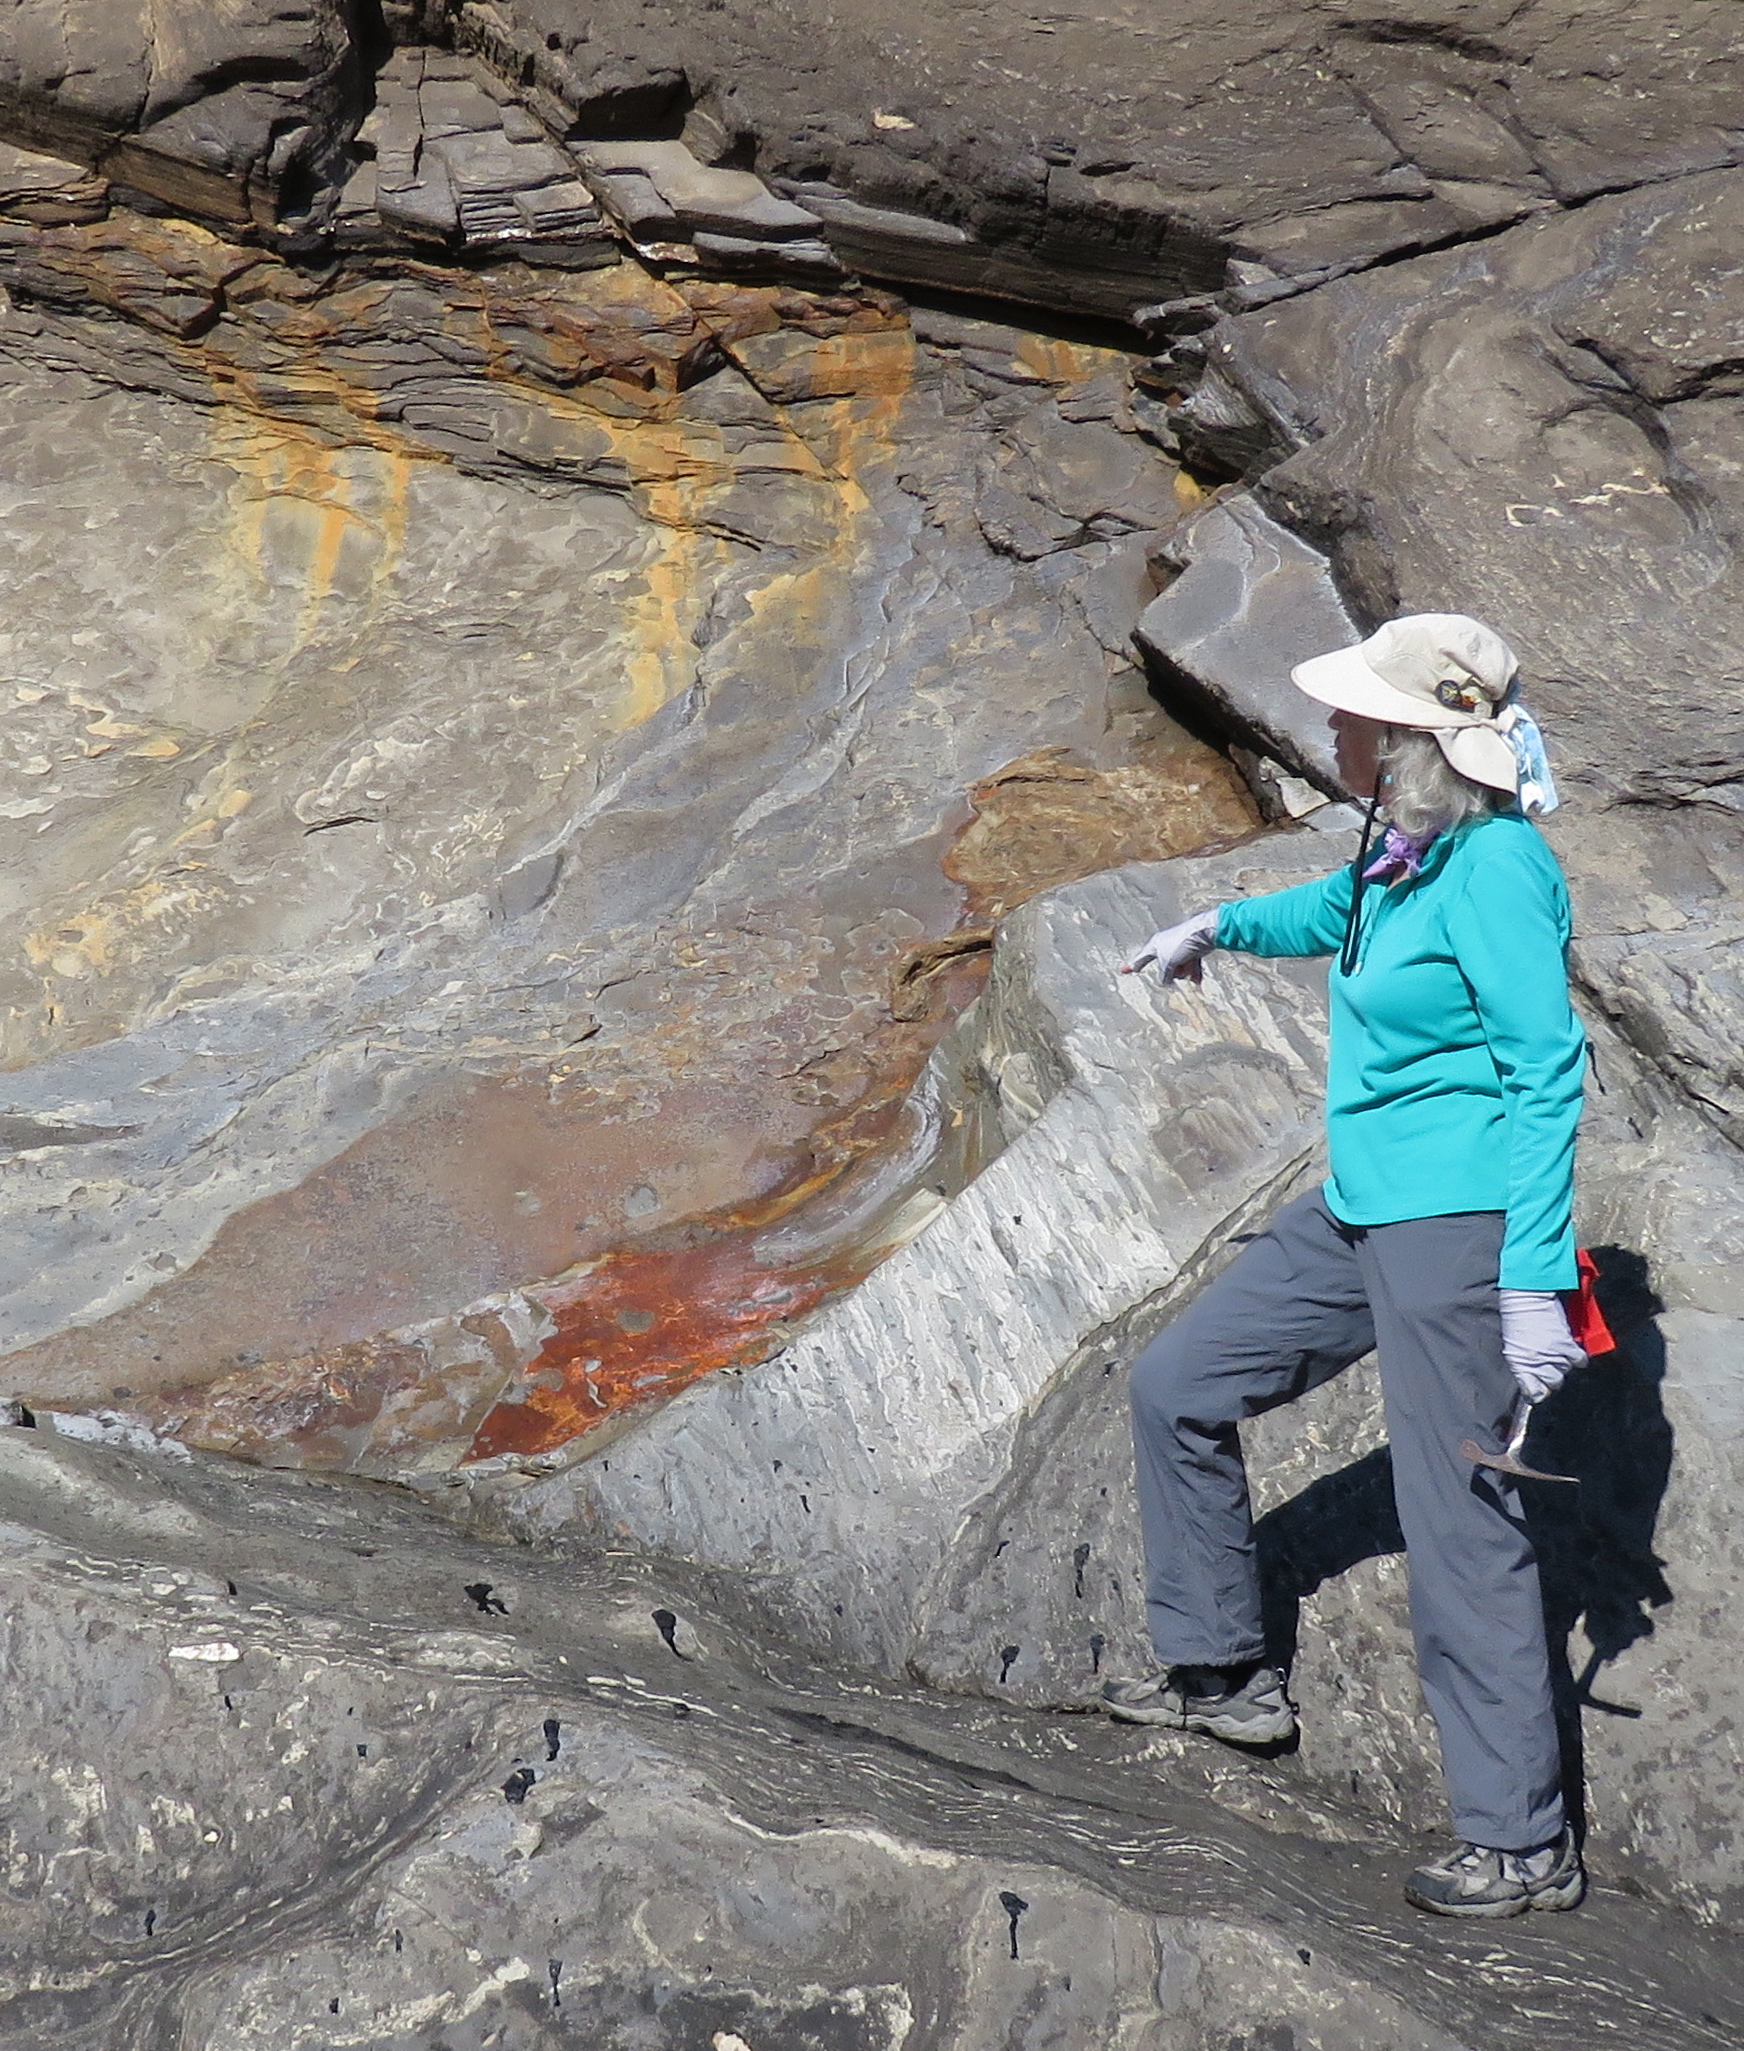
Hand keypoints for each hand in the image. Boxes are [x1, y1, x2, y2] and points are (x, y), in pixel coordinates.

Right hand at [1121, 908, 1219, 982]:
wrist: (1204, 933)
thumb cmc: (1182, 943)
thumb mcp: (1168, 963)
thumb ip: (1164, 975)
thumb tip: (1166, 982)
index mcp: (1154, 945)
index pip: (1140, 959)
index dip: (1131, 965)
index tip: (1122, 970)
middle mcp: (1165, 946)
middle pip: (1164, 968)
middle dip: (1172, 972)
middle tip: (1180, 967)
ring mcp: (1179, 949)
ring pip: (1178, 969)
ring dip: (1185, 972)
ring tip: (1191, 968)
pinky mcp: (1192, 951)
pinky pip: (1190, 966)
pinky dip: (1193, 973)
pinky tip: (1198, 979)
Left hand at [1499, 1289, 1586, 1403]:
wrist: (1527, 1297)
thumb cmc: (1517, 1318)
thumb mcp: (1513, 1344)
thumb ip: (1523, 1364)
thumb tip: (1532, 1379)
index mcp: (1520, 1364)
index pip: (1534, 1392)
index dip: (1538, 1393)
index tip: (1540, 1392)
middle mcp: (1537, 1362)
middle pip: (1554, 1383)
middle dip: (1552, 1378)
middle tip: (1550, 1367)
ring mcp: (1553, 1354)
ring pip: (1566, 1372)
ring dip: (1563, 1364)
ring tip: (1557, 1353)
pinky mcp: (1566, 1344)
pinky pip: (1579, 1360)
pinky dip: (1578, 1358)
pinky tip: (1571, 1351)